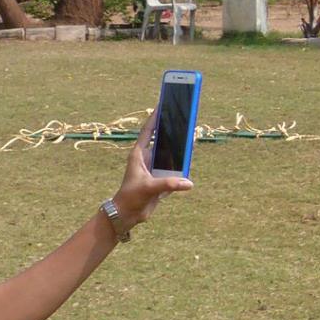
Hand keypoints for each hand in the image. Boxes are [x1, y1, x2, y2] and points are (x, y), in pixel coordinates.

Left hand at [115, 116, 191, 230]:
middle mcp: (148, 159)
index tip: (161, 105)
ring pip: (171, 154)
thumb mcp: (148, 188)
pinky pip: (176, 169)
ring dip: (180, 148)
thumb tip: (188, 183)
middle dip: (172, 130)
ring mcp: (155, 169)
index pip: (147, 132)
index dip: (154, 119)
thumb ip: (169, 183)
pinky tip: (191, 157)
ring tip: (191, 137)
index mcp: (139, 155)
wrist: (128, 214)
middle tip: (182, 118)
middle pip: (162, 140)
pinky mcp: (162, 179)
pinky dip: (183, 164)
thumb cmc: (130, 197)